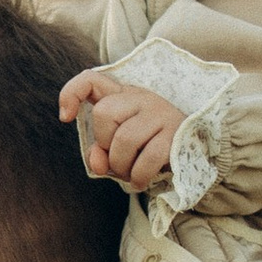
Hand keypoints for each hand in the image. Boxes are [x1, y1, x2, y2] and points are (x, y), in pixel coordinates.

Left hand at [60, 67, 184, 189]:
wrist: (195, 150)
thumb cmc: (149, 146)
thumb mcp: (119, 147)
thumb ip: (100, 152)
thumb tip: (97, 163)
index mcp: (124, 95)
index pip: (91, 80)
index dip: (72, 93)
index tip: (65, 117)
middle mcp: (142, 98)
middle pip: (104, 113)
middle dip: (104, 143)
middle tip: (117, 156)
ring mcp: (160, 113)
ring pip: (124, 139)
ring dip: (121, 165)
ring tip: (128, 172)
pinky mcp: (175, 135)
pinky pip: (147, 159)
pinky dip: (138, 177)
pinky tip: (139, 182)